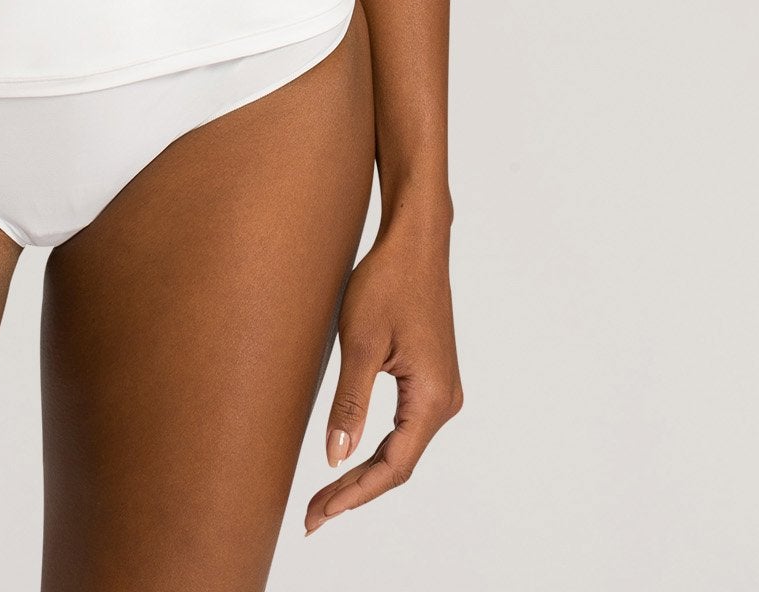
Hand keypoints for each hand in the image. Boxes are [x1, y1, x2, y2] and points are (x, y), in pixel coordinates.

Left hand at [304, 212, 461, 535]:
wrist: (415, 243)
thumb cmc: (388, 282)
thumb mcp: (361, 342)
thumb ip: (350, 403)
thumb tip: (336, 459)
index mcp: (432, 398)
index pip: (393, 466)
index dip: (354, 495)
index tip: (319, 514)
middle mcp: (445, 402)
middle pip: (399, 465)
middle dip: (356, 492)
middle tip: (313, 515)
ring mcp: (441, 391)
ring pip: (402, 449)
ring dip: (366, 473)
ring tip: (325, 496)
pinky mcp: (431, 379)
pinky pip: (404, 429)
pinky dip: (377, 449)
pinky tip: (352, 459)